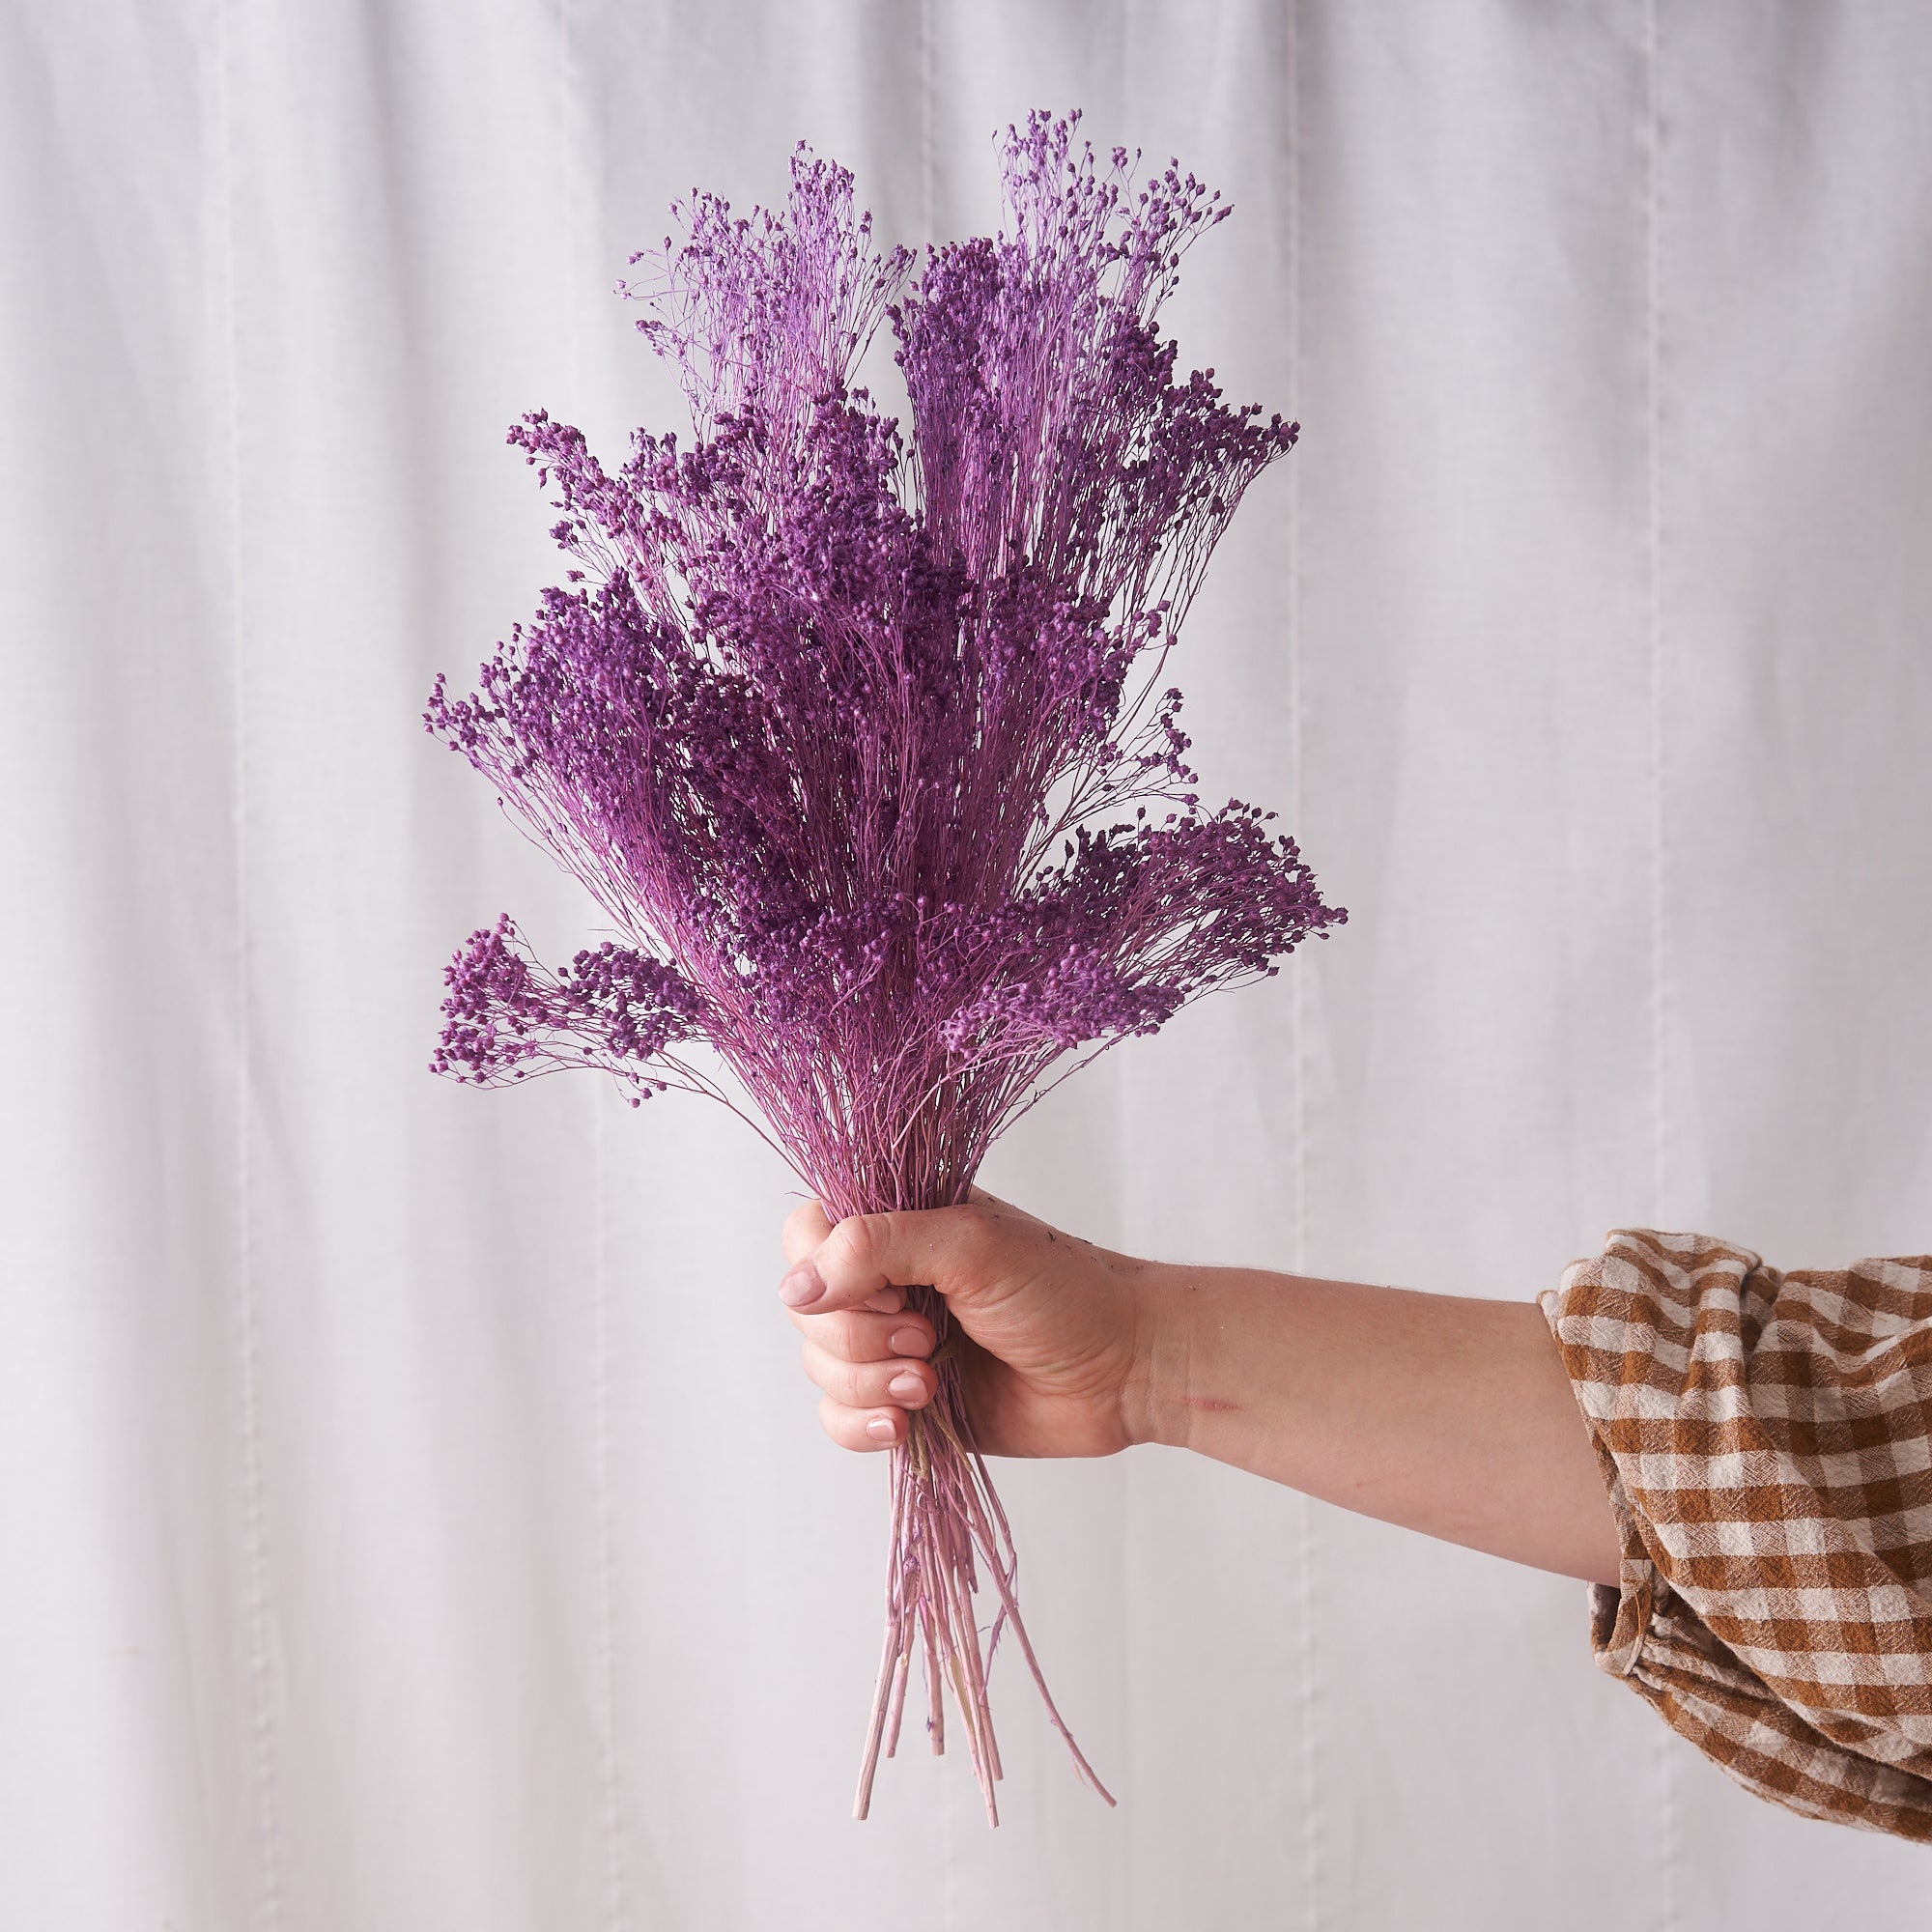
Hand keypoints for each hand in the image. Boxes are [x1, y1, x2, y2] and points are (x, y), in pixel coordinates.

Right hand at [778, 1191, 1155, 1458]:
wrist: (1123, 1370)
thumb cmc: (1063, 1291)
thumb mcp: (971, 1245)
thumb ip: (878, 1247)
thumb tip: (795, 1288)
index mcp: (898, 1225)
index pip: (807, 1235)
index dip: (825, 1271)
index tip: (889, 1292)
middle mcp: (887, 1281)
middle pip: (806, 1311)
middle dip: (857, 1337)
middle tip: (927, 1337)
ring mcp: (892, 1344)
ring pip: (820, 1369)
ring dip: (867, 1383)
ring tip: (932, 1382)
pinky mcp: (903, 1402)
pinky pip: (839, 1420)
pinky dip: (861, 1426)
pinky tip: (906, 1423)